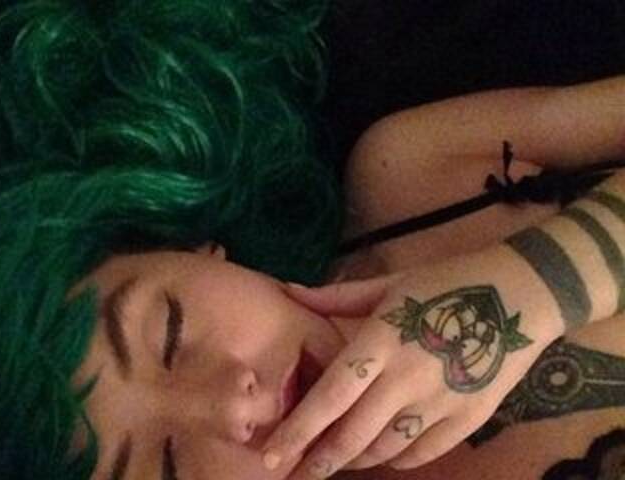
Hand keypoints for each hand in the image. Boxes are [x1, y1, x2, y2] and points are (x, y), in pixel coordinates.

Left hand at [263, 268, 552, 478]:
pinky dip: (398, 459)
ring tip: (337, 461)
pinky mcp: (470, 418)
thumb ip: (337, 295)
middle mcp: (407, 377)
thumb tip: (289, 291)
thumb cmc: (447, 282)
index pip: (331, 395)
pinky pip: (424, 452)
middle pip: (354, 433)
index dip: (298, 429)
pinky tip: (386, 454)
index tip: (270, 455)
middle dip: (320, 460)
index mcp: (382, 340)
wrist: (521, 294)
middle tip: (297, 474)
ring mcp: (442, 401)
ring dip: (356, 460)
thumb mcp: (390, 283)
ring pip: (387, 448)